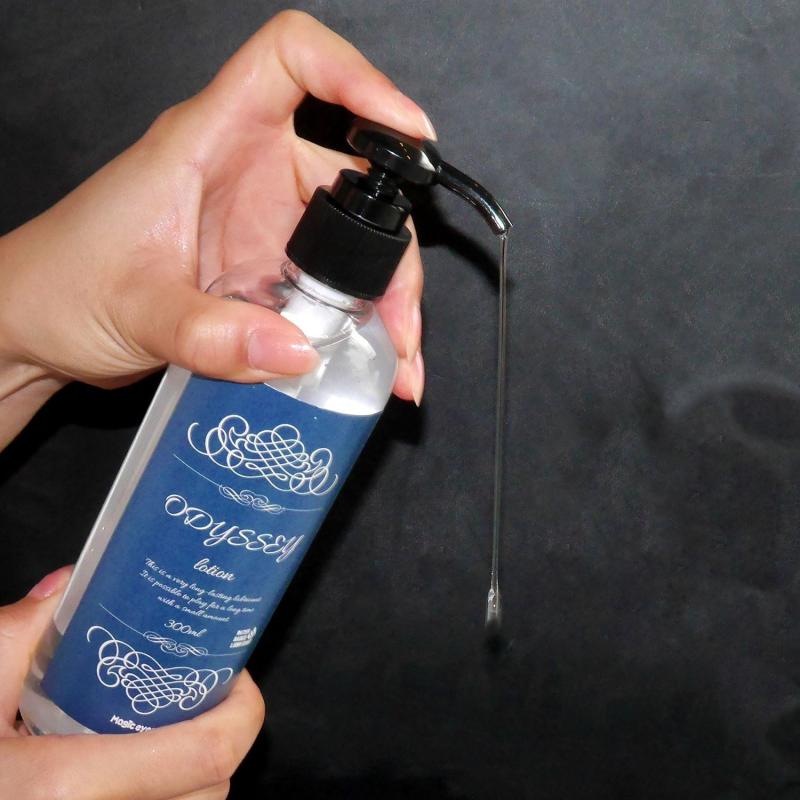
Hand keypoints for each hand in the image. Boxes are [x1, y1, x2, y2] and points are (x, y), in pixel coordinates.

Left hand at [0, 10, 431, 446]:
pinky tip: (367, 366)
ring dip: (385, 301)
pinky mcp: (266, 275)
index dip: (357, 79)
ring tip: (396, 361)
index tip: (407, 129)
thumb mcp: (134, 308)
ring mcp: (262, 228)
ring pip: (353, 245)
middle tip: (400, 321)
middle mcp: (247, 175)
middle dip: (393, 251)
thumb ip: (209, 333)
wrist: (36, 330)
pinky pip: (331, 292)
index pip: (293, 62)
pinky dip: (357, 328)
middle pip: (352, 180)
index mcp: (211, 141)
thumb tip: (298, 352)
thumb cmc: (60, 286)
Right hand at [0, 567, 263, 799]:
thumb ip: (21, 633)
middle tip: (197, 694)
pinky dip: (158, 798)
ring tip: (161, 730)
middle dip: (216, 740)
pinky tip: (126, 767)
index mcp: (63, 791)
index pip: (208, 756)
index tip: (236, 676)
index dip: (243, 712)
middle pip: (209, 793)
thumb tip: (66, 589)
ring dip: (188, 775)